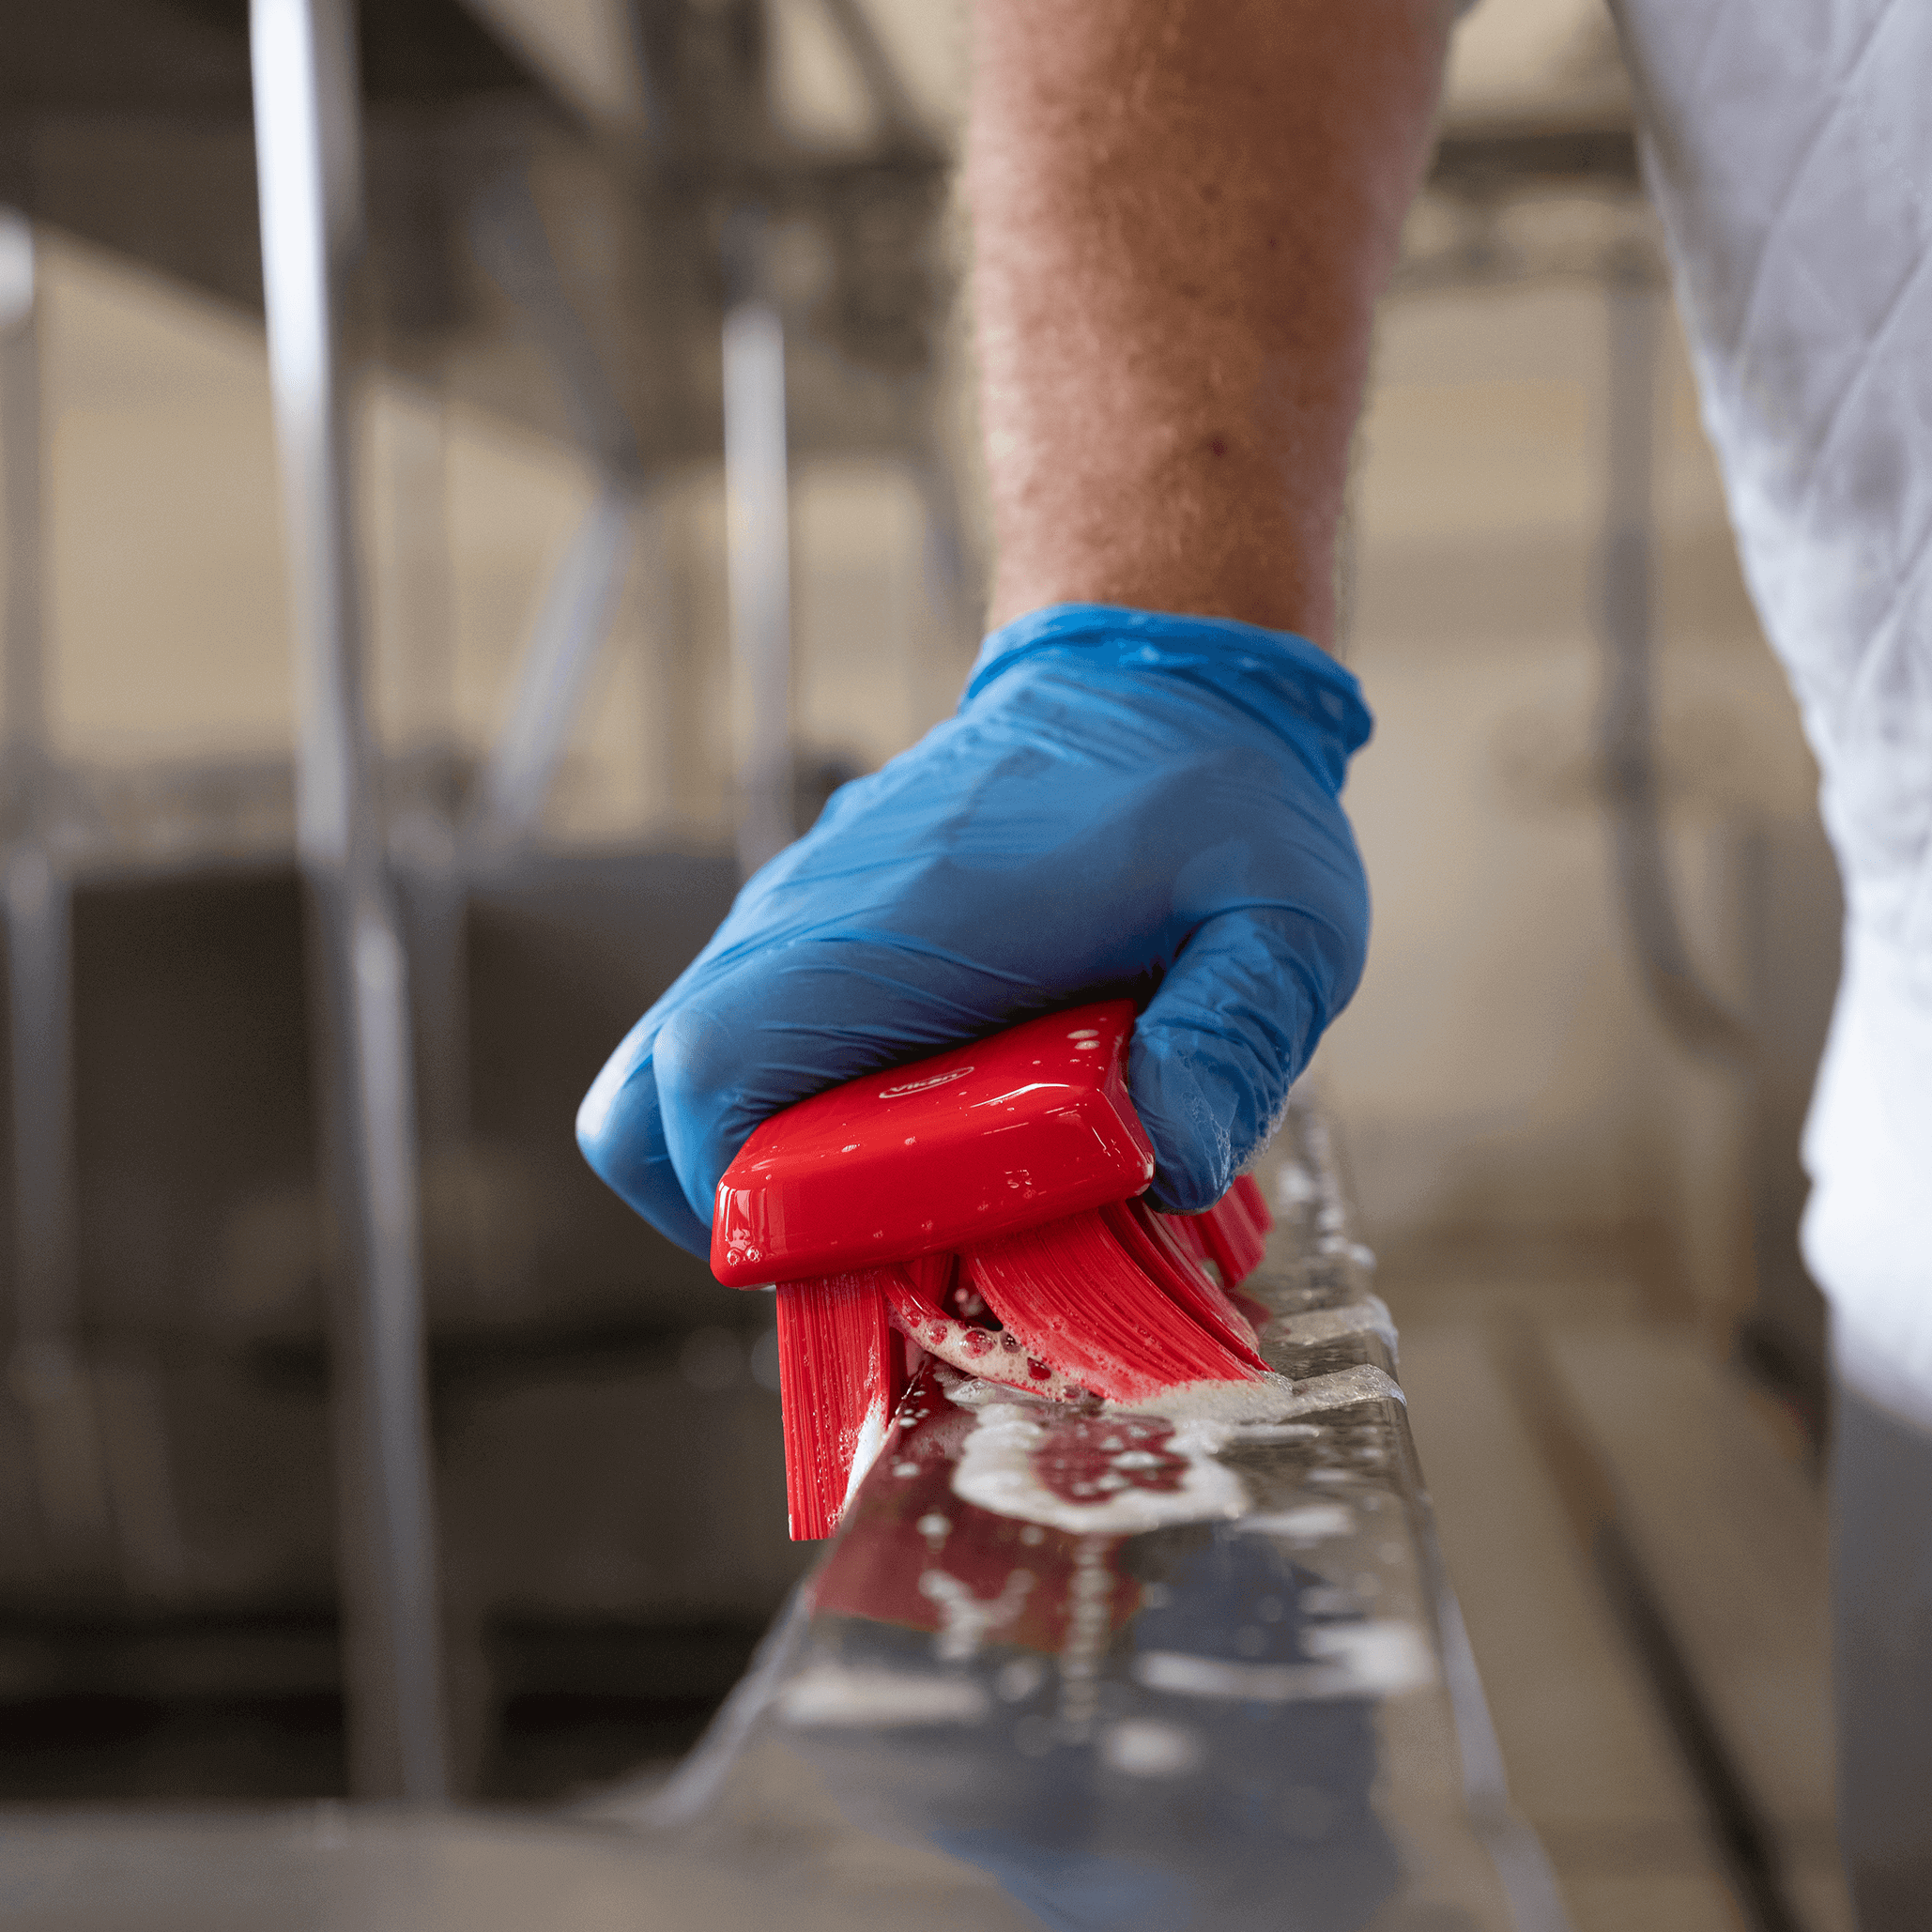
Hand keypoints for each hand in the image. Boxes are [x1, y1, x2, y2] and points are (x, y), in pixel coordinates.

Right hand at [576, 605, 1373, 1254]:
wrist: (1156, 677)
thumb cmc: (1210, 795)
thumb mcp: (1277, 921)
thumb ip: (1233, 1040)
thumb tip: (1170, 1157)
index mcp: (895, 919)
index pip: (706, 1074)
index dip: (747, 1200)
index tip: (862, 1254)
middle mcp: (809, 918)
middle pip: (654, 1098)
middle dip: (745, 1214)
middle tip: (889, 1254)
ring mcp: (798, 923)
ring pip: (687, 1080)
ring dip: (777, 1172)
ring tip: (926, 1200)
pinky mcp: (816, 938)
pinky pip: (748, 1051)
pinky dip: (802, 1124)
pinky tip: (938, 1137)